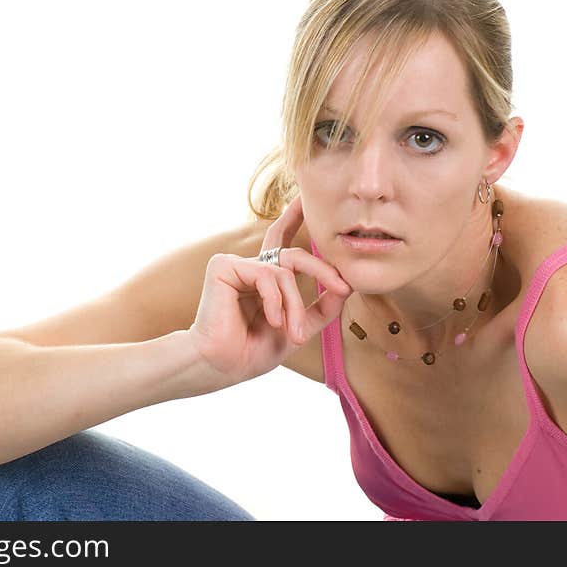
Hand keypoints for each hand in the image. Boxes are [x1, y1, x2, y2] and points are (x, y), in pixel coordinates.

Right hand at [186, 193, 351, 391]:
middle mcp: (250, 267)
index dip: (292, 218)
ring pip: (285, 271)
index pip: (281, 241)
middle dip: (323, 270)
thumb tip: (346, 288)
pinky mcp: (224, 266)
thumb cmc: (250, 352)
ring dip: (294, 305)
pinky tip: (270, 320)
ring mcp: (236, 265)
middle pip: (295, 254)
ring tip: (292, 333)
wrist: (221, 366)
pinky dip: (274, 300)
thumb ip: (321, 309)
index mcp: (263, 278)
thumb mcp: (297, 329)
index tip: (304, 199)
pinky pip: (267, 274)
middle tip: (344, 288)